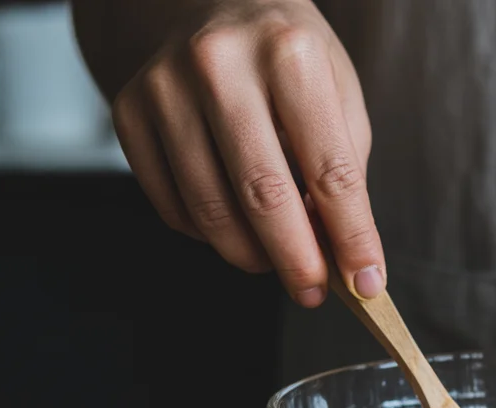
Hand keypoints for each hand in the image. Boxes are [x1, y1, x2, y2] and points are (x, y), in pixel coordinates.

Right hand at [110, 0, 385, 304]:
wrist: (204, 0)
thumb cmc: (285, 56)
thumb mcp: (336, 92)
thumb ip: (341, 169)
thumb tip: (338, 251)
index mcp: (289, 53)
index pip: (330, 169)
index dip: (352, 236)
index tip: (368, 281)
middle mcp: (220, 63)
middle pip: (263, 195)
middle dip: (296, 260)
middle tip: (314, 291)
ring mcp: (165, 87)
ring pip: (210, 208)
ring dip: (251, 254)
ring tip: (276, 261)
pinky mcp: (128, 112)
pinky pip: (171, 205)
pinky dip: (208, 234)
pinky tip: (233, 227)